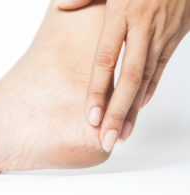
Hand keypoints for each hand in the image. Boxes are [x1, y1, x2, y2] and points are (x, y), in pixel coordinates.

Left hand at [58, 0, 189, 150]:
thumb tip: (61, 6)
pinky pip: (160, 69)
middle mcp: (142, 29)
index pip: (105, 60)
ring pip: (145, 80)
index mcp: (122, 14)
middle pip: (128, 79)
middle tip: (106, 139)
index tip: (90, 117)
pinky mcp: (175, 37)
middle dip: (117, 113)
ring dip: (133, 109)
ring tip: (121, 133)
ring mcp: (161, 35)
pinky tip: (138, 108)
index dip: (98, 90)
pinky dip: (149, 90)